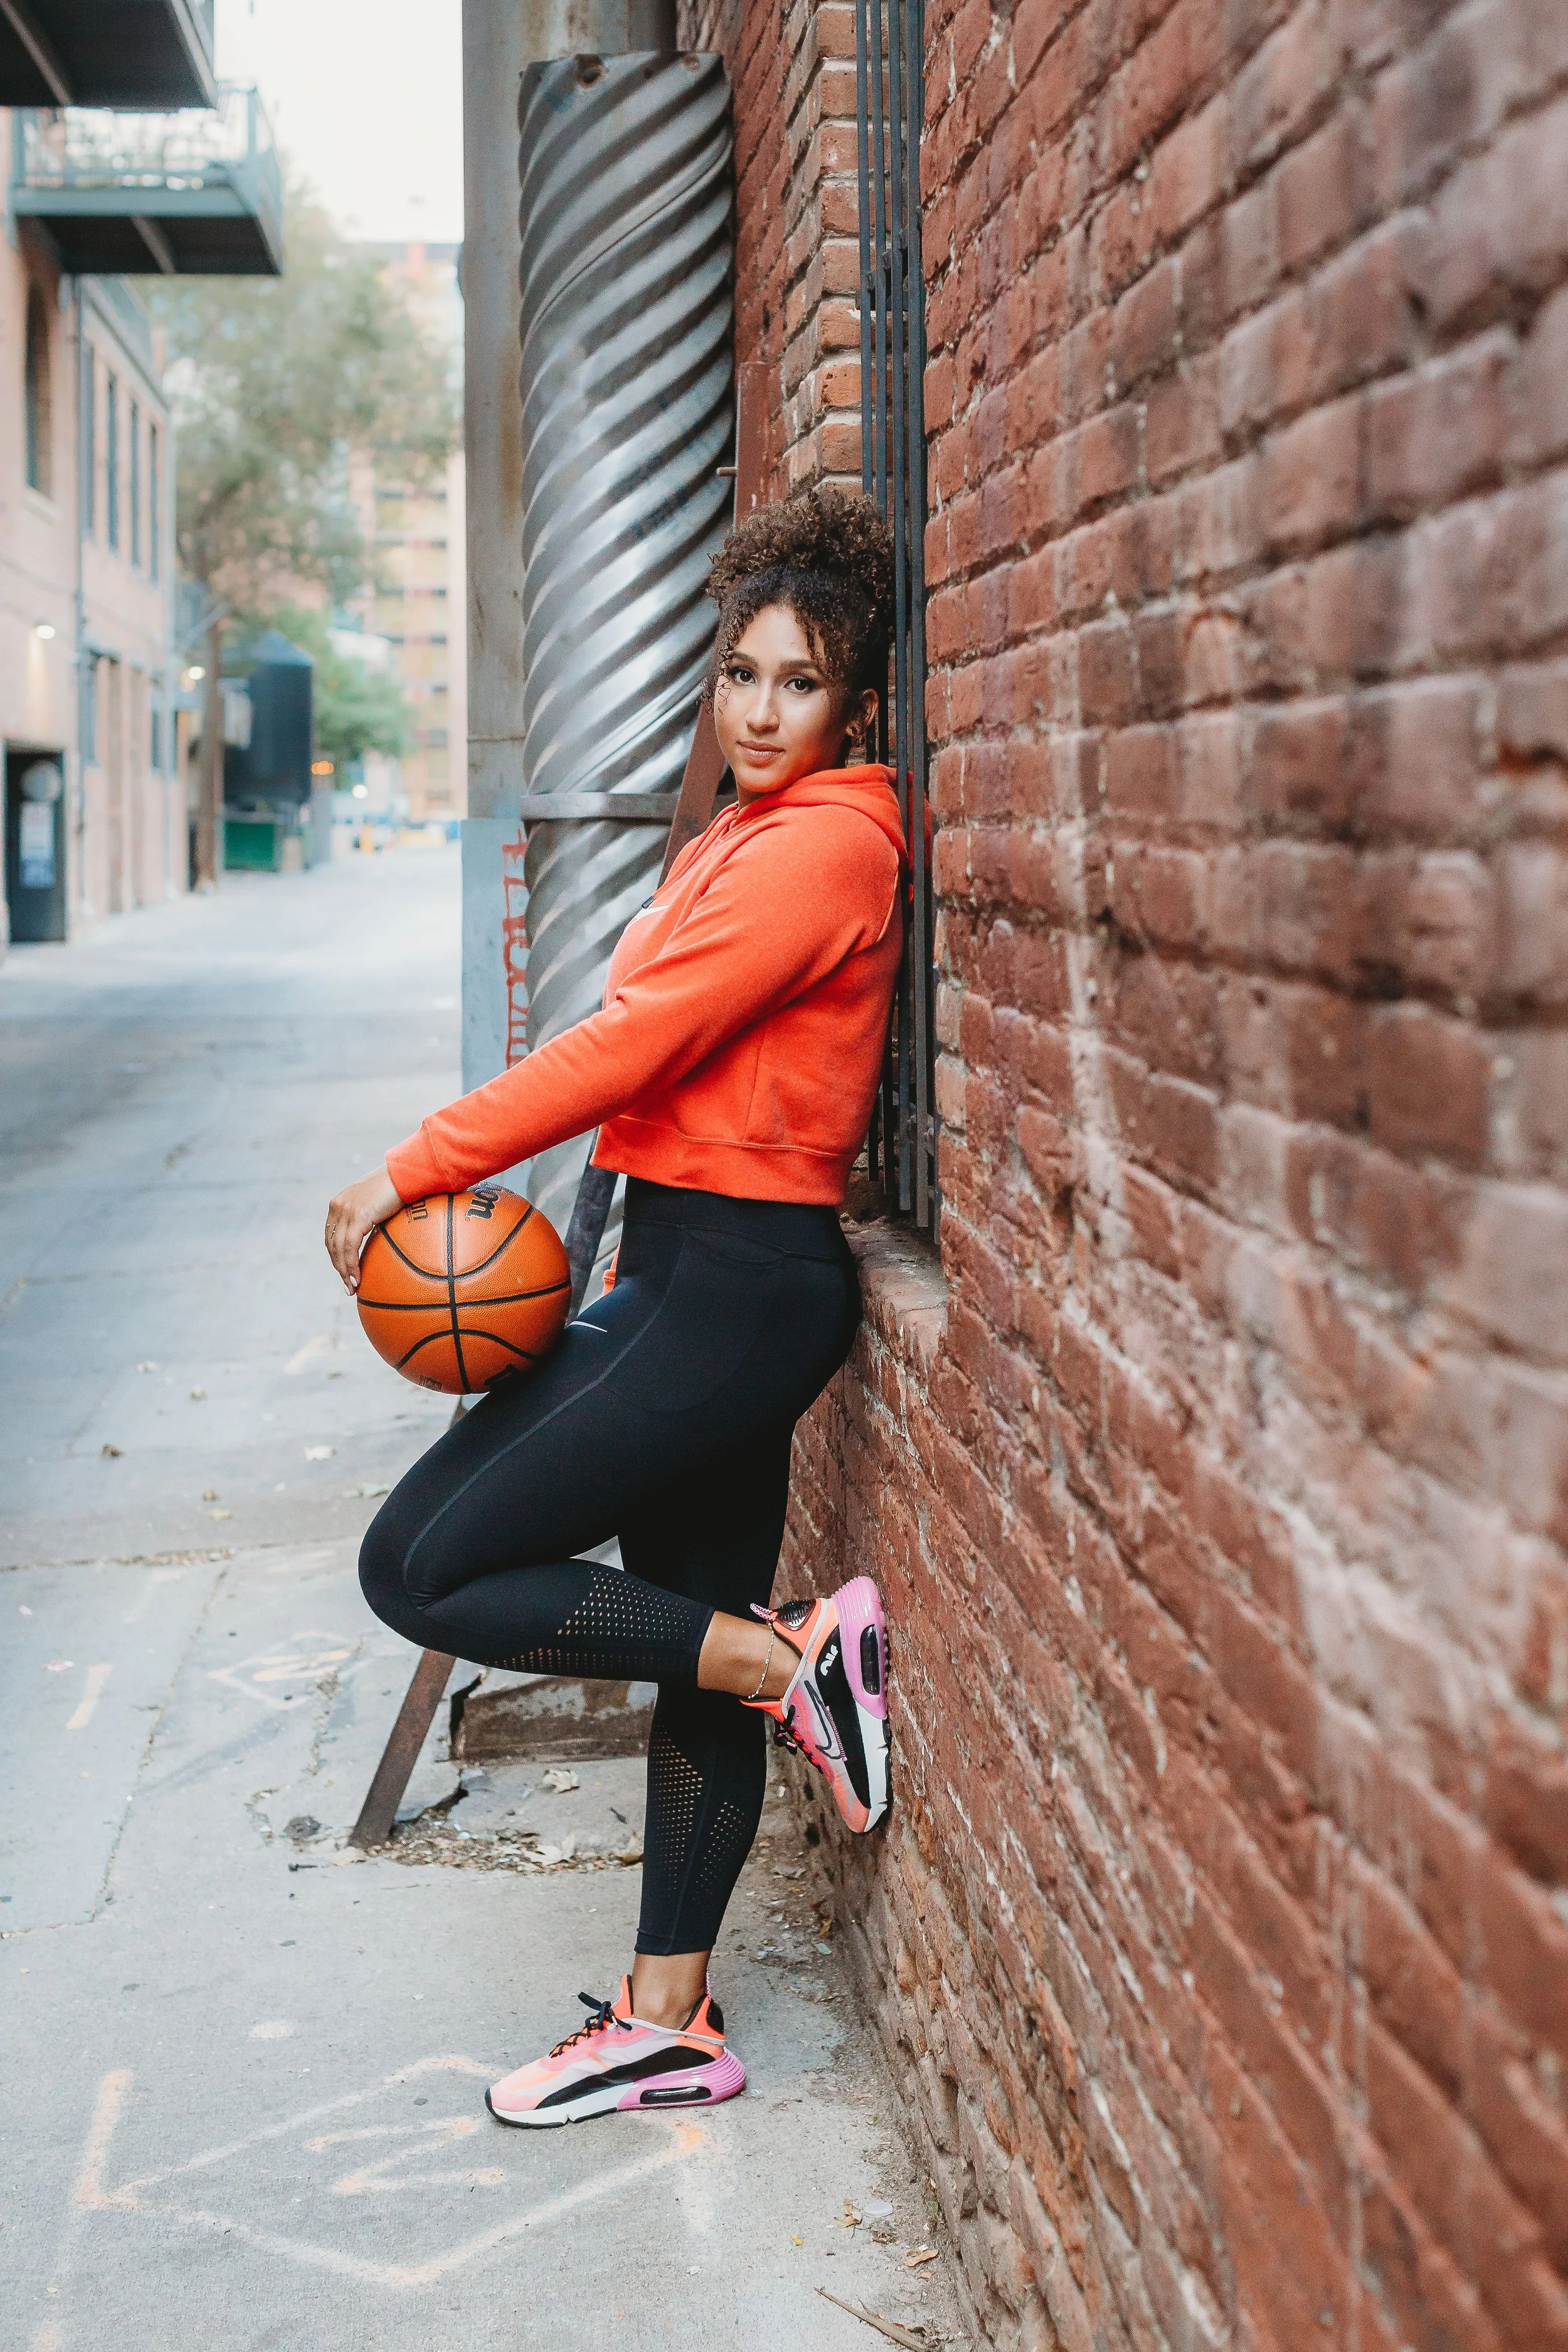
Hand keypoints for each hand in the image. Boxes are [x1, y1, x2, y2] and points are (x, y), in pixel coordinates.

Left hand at [325, 1164, 402, 1292]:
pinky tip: (356, 1278)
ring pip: (338, 1249)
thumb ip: (370, 1215)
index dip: (336, 1255)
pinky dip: (351, 1266)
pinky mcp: (358, 1216)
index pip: (331, 1235)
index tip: (344, 1271)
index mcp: (339, 1202)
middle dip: (338, 1267)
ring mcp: (346, 1210)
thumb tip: (377, 1233)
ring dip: (343, 1271)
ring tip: (352, 1287)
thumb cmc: (399, 1186)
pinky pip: (350, 1247)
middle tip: (347, 1285)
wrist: (407, 1173)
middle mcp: (338, 1205)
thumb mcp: (377, 1201)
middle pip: (331, 1244)